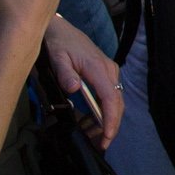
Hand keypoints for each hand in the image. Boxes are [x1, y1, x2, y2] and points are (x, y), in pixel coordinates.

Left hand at [41, 15, 123, 147]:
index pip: (110, 98)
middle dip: (111, 125)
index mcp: (98, 68)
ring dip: (107, 120)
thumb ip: (65, 73)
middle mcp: (108, 70)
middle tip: (101, 145)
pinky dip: (104, 111)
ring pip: (115, 101)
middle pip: (117, 103)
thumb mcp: (57, 58)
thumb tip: (74, 89)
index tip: (106, 137)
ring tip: (94, 137)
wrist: (60, 29)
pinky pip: (109, 96)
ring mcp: (109, 72)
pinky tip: (92, 121)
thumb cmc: (59, 44)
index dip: (111, 120)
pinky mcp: (105, 74)